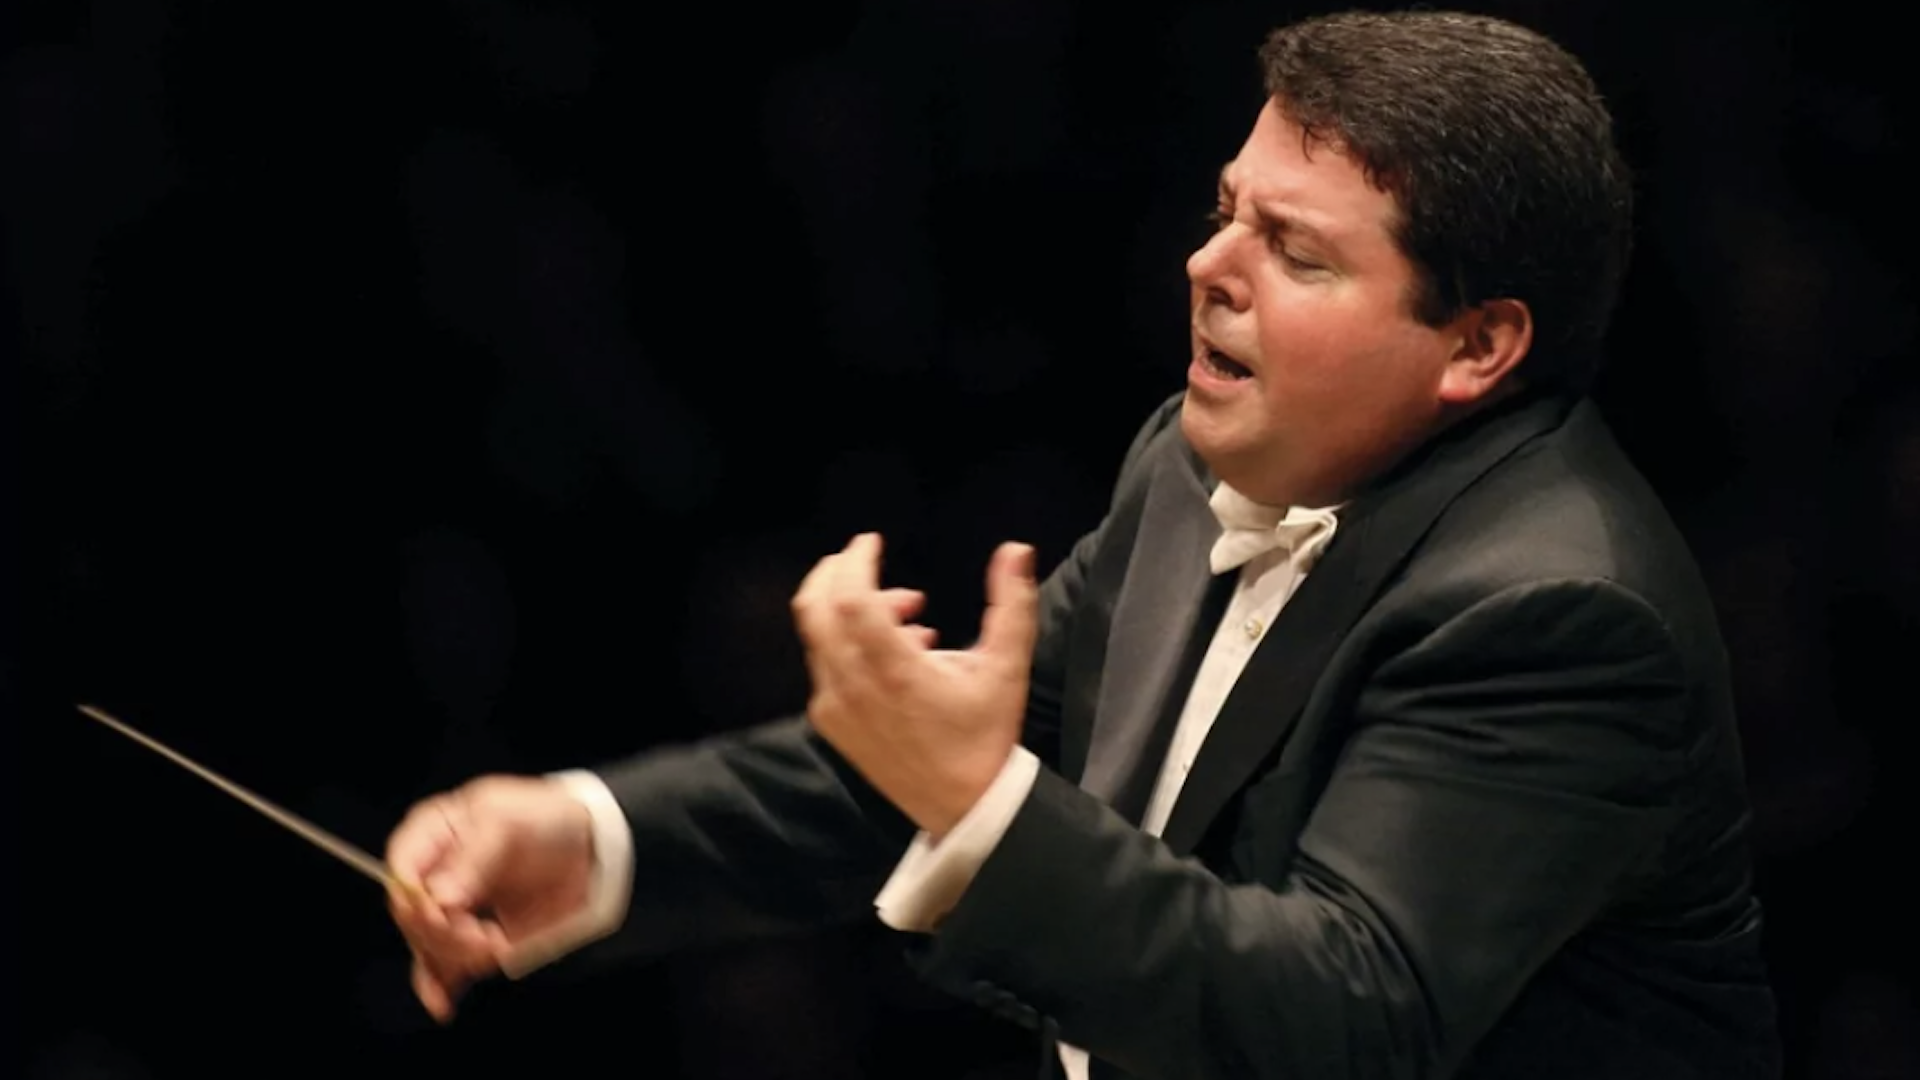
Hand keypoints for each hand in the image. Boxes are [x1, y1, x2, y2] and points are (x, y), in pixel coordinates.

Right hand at [384, 775, 594, 1020]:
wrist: (589, 846)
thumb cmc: (546, 817)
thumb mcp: (508, 821)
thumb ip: (472, 856)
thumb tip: (438, 897)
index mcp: (433, 833)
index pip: (402, 869)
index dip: (416, 898)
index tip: (444, 915)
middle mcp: (434, 872)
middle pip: (414, 916)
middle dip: (447, 933)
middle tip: (485, 935)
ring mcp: (452, 908)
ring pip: (428, 946)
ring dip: (457, 957)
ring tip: (497, 947)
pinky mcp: (471, 937)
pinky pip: (443, 967)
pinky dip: (441, 985)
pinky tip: (444, 1001)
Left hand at [792, 533, 1038, 837]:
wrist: (962, 806)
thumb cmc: (986, 735)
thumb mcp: (1007, 668)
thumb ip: (1011, 604)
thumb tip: (1016, 548)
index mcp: (895, 671)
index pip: (852, 598)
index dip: (855, 561)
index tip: (872, 541)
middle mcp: (854, 687)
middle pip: (816, 608)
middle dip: (834, 572)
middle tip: (865, 558)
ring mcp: (835, 707)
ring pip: (818, 635)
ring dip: (851, 608)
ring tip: (909, 614)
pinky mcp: (830, 724)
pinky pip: (824, 665)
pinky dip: (848, 642)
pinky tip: (896, 651)